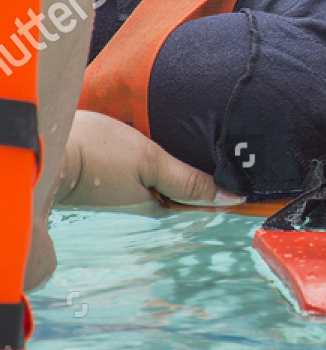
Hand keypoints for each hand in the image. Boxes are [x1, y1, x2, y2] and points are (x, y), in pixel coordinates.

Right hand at [58, 111, 241, 207]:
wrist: (42, 148)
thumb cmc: (95, 155)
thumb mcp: (150, 163)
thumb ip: (190, 180)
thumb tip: (234, 197)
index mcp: (159, 204)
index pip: (207, 200)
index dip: (232, 191)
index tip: (260, 183)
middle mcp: (145, 200)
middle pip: (190, 188)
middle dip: (215, 177)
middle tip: (246, 159)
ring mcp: (128, 187)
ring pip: (171, 177)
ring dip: (192, 166)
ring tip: (220, 148)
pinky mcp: (114, 172)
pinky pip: (151, 166)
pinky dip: (168, 158)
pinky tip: (177, 144)